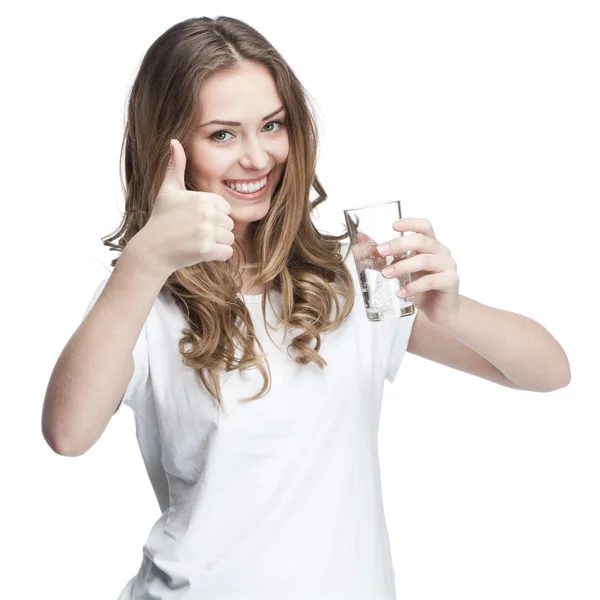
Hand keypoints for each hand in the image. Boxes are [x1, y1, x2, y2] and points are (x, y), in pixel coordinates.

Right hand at [134, 139, 235, 276]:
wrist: (152, 249)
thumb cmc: (161, 219)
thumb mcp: (168, 191)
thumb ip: (175, 167)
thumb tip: (174, 141)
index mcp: (203, 198)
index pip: (225, 208)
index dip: (213, 216)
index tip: (195, 219)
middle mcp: (206, 213)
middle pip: (229, 224)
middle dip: (216, 231)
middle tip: (194, 232)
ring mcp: (207, 232)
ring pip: (229, 238)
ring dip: (217, 243)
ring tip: (196, 241)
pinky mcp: (207, 250)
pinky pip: (227, 253)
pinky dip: (218, 255)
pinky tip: (201, 252)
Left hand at [374, 218, 459, 324]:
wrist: (440, 310)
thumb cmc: (420, 286)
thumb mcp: (400, 269)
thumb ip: (383, 257)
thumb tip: (360, 241)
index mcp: (430, 244)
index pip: (424, 226)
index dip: (411, 223)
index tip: (393, 225)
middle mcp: (441, 251)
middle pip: (421, 241)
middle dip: (399, 244)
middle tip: (380, 251)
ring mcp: (448, 266)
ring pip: (425, 260)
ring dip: (402, 267)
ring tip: (385, 275)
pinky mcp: (451, 282)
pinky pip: (431, 281)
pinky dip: (413, 287)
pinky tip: (400, 293)